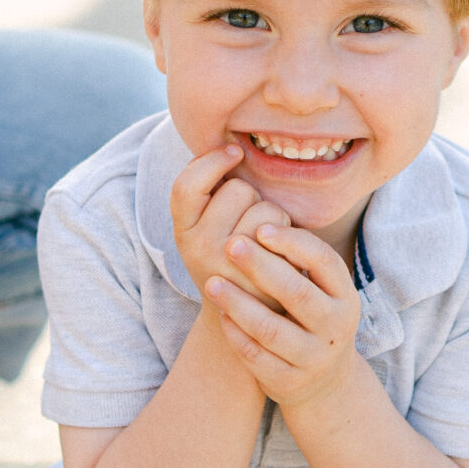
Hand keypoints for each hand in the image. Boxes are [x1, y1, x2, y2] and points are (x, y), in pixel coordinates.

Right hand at [170, 144, 291, 303]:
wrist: (248, 320)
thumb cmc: (234, 260)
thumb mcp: (208, 228)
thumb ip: (211, 192)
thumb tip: (231, 147)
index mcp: (182, 231)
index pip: (186, 185)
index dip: (211, 160)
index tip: (234, 152)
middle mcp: (198, 247)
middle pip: (236, 188)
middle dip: (252, 197)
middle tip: (249, 226)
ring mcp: (228, 263)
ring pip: (262, 205)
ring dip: (272, 215)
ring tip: (265, 242)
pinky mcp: (257, 274)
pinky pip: (279, 228)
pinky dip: (287, 233)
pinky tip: (278, 255)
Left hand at [205, 222, 363, 410]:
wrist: (323, 382)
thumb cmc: (312, 318)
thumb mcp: (322, 291)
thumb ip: (300, 261)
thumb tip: (261, 212)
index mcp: (344, 296)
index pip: (323, 261)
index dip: (292, 243)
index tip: (260, 227)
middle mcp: (335, 326)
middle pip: (295, 293)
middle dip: (260, 266)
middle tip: (229, 244)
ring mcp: (313, 357)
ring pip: (270, 328)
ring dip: (238, 303)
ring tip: (211, 282)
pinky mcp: (289, 382)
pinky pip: (256, 356)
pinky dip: (235, 334)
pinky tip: (220, 315)